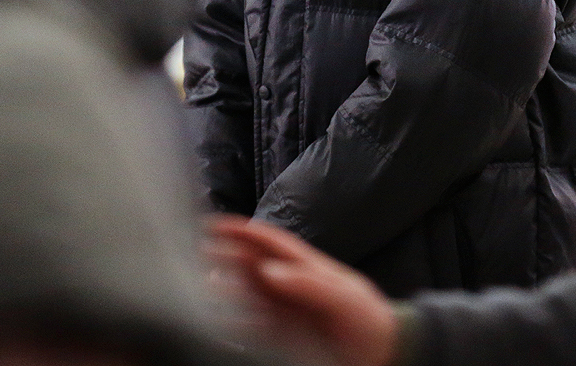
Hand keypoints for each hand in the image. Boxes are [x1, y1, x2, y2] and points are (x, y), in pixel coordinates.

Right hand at [209, 216, 400, 365]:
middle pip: (250, 265)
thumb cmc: (367, 319)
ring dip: (223, 288)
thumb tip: (270, 271)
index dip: (244, 230)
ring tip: (198, 286)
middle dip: (223, 256)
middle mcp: (289, 285)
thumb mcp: (344, 297)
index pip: (270, 242)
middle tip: (194, 253)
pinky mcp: (280, 336)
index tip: (216, 223)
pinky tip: (217, 321)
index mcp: (306, 267)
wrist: (381, 355)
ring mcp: (283, 310)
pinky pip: (249, 325)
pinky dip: (231, 321)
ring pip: (245, 293)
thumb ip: (309, 283)